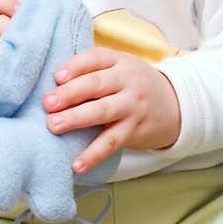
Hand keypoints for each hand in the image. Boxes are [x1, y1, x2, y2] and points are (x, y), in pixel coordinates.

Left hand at [42, 48, 180, 173]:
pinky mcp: (134, 130)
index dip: (75, 66)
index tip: (56, 77)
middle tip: (47, 103)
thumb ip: (92, 70)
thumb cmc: (132, 86)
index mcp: (120, 61)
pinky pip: (111, 143)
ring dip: (76, 119)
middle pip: (96, 85)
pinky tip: (77, 164)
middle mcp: (128, 81)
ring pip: (102, 112)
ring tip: (53, 126)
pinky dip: (93, 154)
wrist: (175, 106)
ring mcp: (132, 107)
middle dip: (69, 94)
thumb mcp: (119, 68)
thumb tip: (53, 84)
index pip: (95, 59)